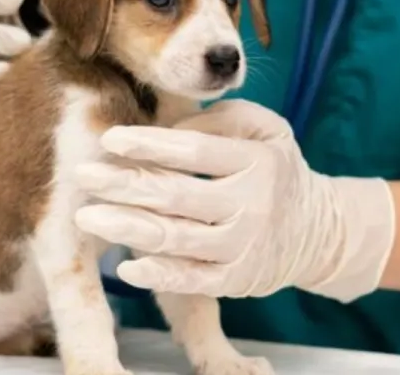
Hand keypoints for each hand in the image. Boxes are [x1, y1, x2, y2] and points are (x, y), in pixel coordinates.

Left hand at [74, 100, 395, 302]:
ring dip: (127, 228)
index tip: (109, 138)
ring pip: (177, 239)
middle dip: (124, 185)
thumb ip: (216, 120)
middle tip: (81, 175)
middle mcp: (250, 205)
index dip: (150, 144)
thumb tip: (163, 129)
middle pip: (177, 195)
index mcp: (255, 161)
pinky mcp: (235, 279)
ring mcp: (242, 246)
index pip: (195, 151)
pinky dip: (158, 275)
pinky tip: (125, 267)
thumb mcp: (263, 128)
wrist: (318, 229)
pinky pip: (192, 279)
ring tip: (87, 217)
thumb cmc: (273, 166)